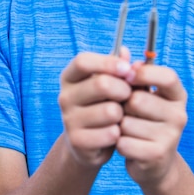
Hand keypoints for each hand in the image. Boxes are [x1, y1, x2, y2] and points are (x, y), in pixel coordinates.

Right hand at [59, 51, 132, 167]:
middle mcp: (64, 96)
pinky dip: (119, 133)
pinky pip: (110, 133)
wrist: (91, 142)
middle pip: (101, 84)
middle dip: (124, 89)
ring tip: (121, 116)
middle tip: (129, 95)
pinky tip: (115, 133)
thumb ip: (120, 67)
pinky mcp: (77, 141)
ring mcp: (68, 120)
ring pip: (110, 111)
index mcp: (70, 77)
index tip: (127, 69)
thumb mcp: (111, 82)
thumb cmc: (104, 103)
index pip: (82, 61)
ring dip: (123, 114)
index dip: (108, 62)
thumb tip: (126, 52)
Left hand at [116, 62, 187, 186]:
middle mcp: (179, 115)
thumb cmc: (144, 120)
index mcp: (178, 95)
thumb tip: (123, 50)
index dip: (144, 73)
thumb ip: (131, 73)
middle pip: (138, 99)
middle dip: (123, 105)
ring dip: (119, 126)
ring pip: (126, 122)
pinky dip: (118, 143)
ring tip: (126, 130)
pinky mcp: (157, 155)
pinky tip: (127, 145)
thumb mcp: (141, 94)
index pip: (167, 76)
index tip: (128, 75)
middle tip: (125, 111)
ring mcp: (171, 137)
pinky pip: (123, 142)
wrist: (153, 163)